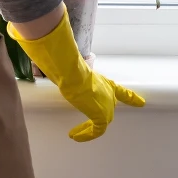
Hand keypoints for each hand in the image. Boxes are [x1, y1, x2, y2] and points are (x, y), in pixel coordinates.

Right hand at [9, 8, 144, 140]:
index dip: (130, 97)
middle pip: (109, 106)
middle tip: (94, 122)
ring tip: (77, 133)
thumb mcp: (66, 64)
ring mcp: (106, 105)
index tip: (141, 102)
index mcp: (103, 82)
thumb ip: (56, 56)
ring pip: (101, 119)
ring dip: (89, 127)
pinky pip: (96, 129)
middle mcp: (108, 94)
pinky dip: (86, 134)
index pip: (120, 90)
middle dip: (102, 113)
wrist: (73, 74)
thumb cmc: (69, 66)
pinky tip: (75, 136)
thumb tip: (36, 41)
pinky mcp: (101, 115)